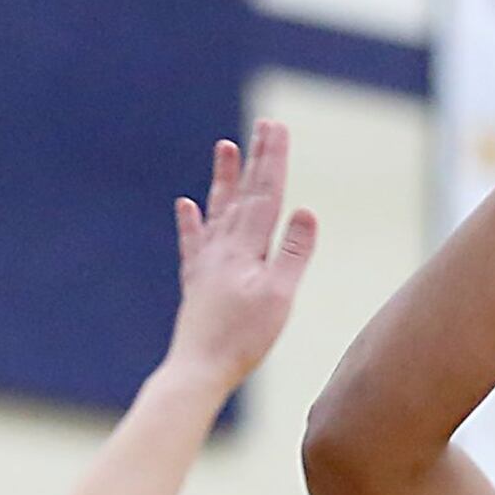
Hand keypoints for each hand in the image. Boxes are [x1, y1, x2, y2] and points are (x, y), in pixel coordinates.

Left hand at [168, 124, 318, 387]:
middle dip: (257, 160)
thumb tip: (308, 210)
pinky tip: (186, 205)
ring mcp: (207, 264)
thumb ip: (293, 253)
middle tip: (264, 126)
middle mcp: (224, 248)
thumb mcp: (279, 296)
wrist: (198, 368)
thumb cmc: (243, 338)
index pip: (266, 195)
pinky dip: (191, 222)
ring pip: (218, 211)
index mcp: (247, 248)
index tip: (278, 128)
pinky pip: (194, 243)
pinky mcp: (197, 284)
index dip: (274, 161)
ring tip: (225, 148)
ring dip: (224, 180)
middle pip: (244, 196)